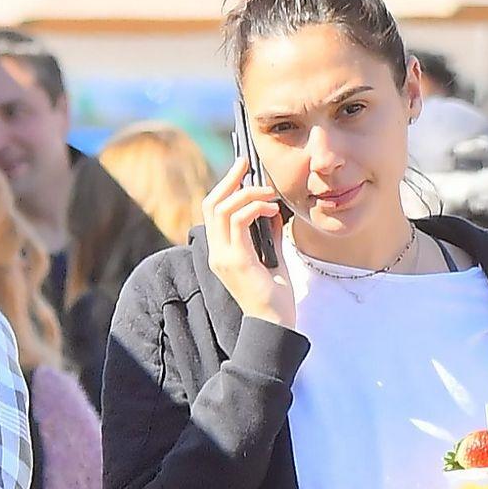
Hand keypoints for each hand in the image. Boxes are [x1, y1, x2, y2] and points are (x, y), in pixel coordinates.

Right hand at [203, 156, 295, 328]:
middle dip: (229, 179)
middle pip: (212, 203)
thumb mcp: (274, 259)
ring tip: (268, 193)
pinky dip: (255, 208)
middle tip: (246, 163)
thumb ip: (270, 235)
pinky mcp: (235, 260)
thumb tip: (273, 210)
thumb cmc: (275, 299)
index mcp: (222, 253)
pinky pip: (239, 221)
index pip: (214, 211)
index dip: (225, 187)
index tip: (242, 171)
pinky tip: (271, 209)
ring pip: (223, 208)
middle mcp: (217, 253)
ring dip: (247, 193)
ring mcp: (223, 256)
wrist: (275, 325)